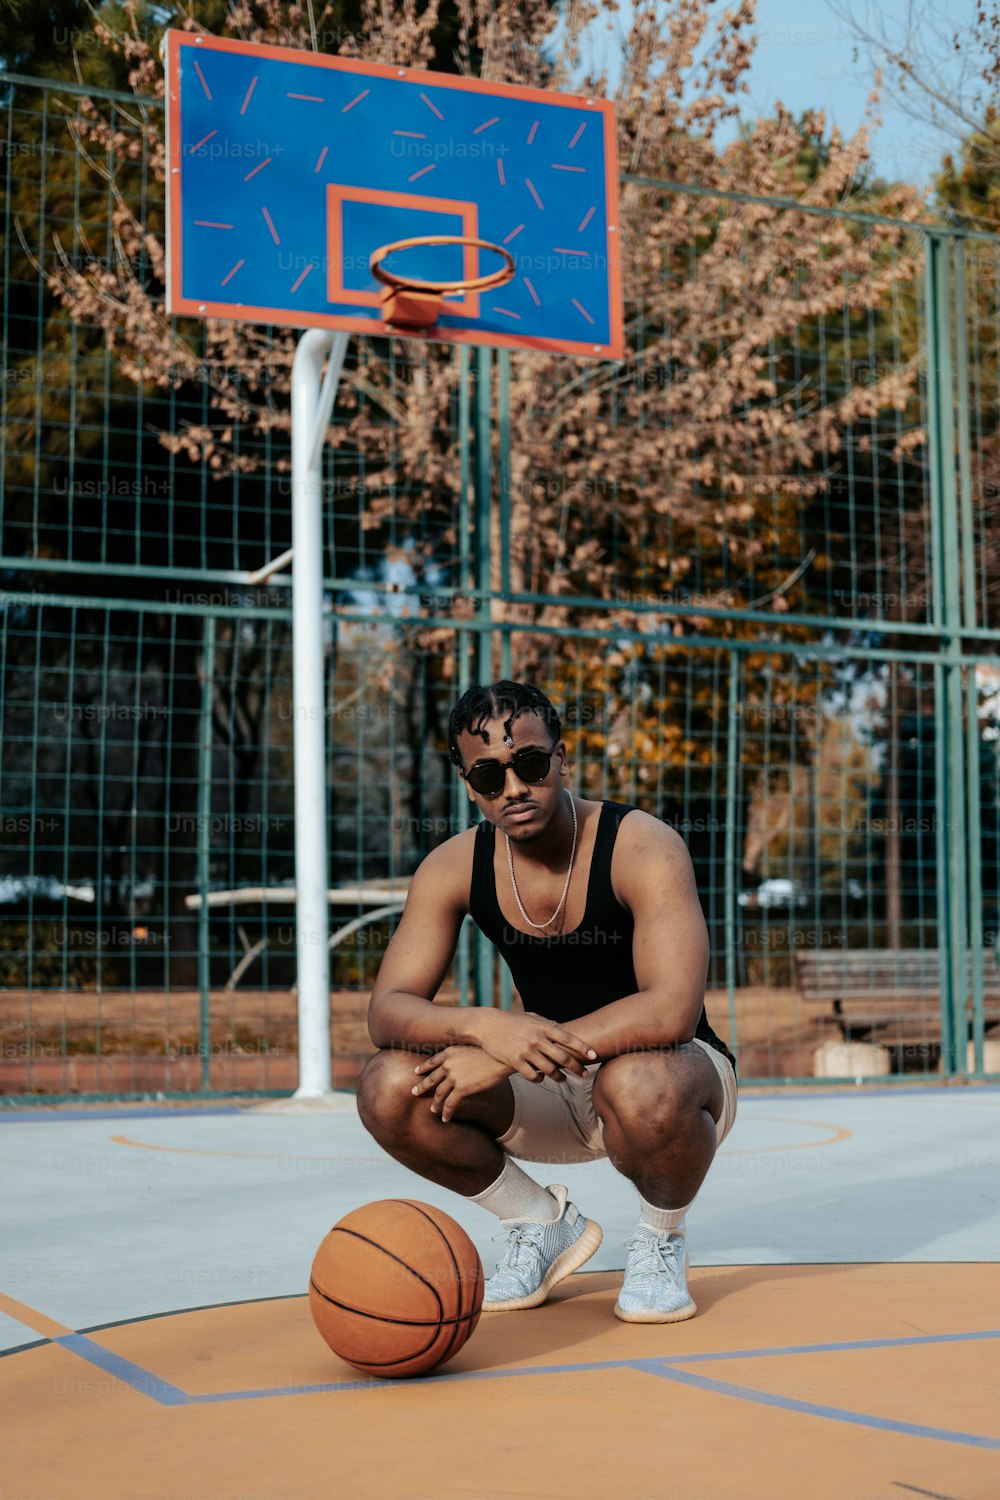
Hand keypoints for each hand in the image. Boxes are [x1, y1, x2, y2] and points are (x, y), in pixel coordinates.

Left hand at [411, 1047, 515, 1122]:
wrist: (501, 1058)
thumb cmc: (491, 1052)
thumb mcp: (471, 1048)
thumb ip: (461, 1056)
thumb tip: (461, 1063)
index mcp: (449, 1053)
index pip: (432, 1061)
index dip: (423, 1067)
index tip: (416, 1071)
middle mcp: (448, 1064)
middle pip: (431, 1078)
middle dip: (422, 1086)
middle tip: (414, 1092)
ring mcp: (453, 1077)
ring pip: (439, 1093)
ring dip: (435, 1104)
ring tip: (433, 1110)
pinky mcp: (461, 1089)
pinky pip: (450, 1104)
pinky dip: (446, 1112)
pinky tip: (445, 1119)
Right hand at [473, 1009, 596, 1083]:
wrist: (487, 1025)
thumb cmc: (511, 1020)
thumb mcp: (530, 1017)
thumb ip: (547, 1023)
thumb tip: (563, 1028)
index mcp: (543, 1027)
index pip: (568, 1038)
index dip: (583, 1047)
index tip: (593, 1055)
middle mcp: (536, 1039)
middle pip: (563, 1057)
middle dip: (576, 1067)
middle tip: (584, 1074)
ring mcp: (526, 1051)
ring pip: (549, 1070)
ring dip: (559, 1077)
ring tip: (563, 1080)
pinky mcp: (515, 1061)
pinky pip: (532, 1076)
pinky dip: (539, 1079)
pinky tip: (541, 1078)